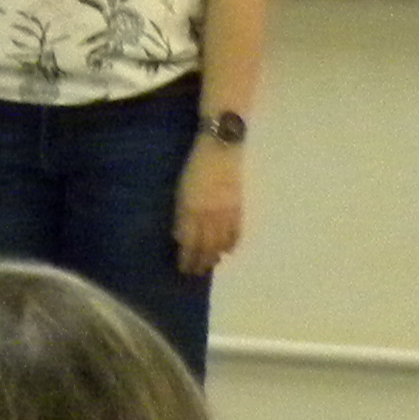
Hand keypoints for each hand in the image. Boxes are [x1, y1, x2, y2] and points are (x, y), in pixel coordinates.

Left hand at [175, 136, 243, 274]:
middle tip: (197, 273)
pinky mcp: (238, 206)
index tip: (183, 268)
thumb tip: (180, 236)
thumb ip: (182, 214)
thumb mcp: (181, 190)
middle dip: (200, 261)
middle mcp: (208, 214)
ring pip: (220, 242)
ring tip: (211, 265)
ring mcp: (225, 211)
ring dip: (215, 256)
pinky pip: (236, 231)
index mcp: (190, 208)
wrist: (221, 146)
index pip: (188, 241)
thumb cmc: (196, 165)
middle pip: (205, 245)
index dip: (186, 258)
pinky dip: (232, 243)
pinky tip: (228, 251)